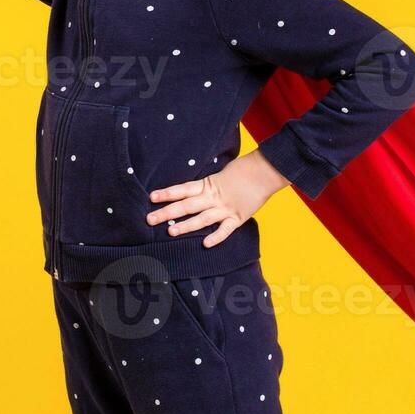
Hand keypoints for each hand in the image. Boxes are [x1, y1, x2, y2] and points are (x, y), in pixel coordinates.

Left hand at [146, 150, 291, 247]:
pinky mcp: (238, 217)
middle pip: (186, 206)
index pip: (182, 189)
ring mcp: (225, 208)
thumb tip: (195, 191)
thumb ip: (208, 185)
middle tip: (149, 219)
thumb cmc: (244, 169)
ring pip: (202, 219)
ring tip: (170, 232)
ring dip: (186, 226)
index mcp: (208, 184)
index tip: (151, 197)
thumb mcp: (221, 173)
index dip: (167, 193)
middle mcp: (213, 197)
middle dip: (167, 213)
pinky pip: (225, 229)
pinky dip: (216, 237)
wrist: (265, 171)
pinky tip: (205, 244)